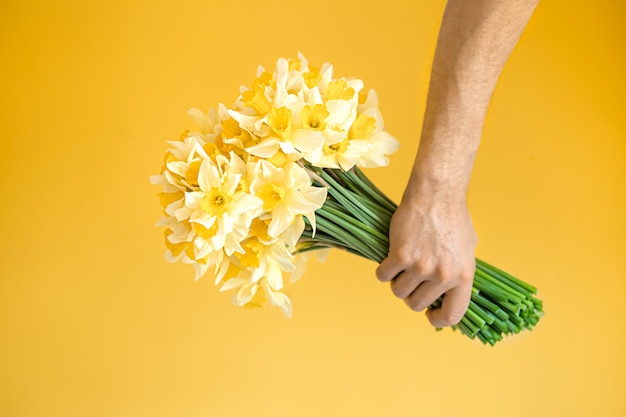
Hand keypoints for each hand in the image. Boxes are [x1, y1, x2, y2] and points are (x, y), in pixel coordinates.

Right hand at [376, 188, 476, 326]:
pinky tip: (389, 257)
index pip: (452, 315)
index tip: (429, 314)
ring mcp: (421, 267)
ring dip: (396, 282)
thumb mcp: (467, 250)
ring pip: (398, 292)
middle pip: (417, 304)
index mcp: (463, 277)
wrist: (436, 194)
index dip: (438, 320)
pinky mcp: (401, 255)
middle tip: (410, 279)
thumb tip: (450, 294)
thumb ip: (458, 274)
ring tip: (401, 265)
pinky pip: (383, 275)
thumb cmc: (452, 218)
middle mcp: (443, 276)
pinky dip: (383, 269)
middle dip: (410, 295)